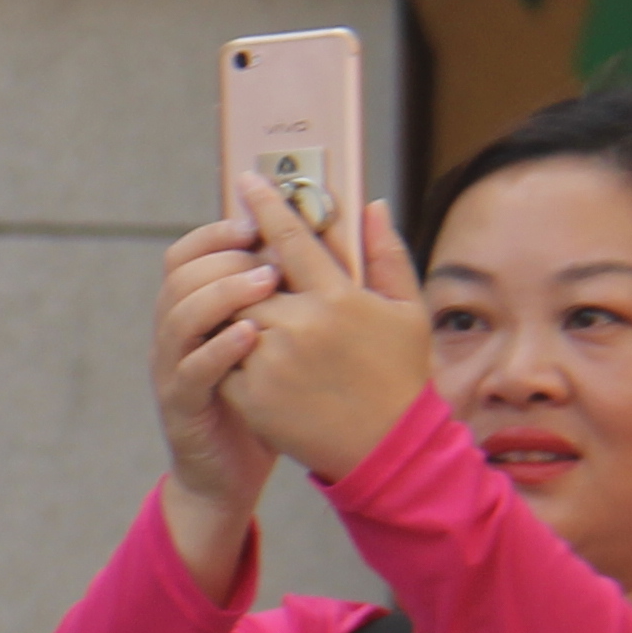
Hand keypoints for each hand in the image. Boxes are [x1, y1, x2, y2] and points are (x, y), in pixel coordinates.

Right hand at [152, 216, 281, 525]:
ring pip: (178, 316)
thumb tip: (318, 243)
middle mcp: (173, 335)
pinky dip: (219, 348)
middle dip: (226, 259)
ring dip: (223, 293)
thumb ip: (283, 296)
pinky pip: (189, 370)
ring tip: (267, 285)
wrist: (230, 477)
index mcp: (191, 312)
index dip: (215, 232)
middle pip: (179, 276)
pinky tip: (252, 335)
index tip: (257, 222)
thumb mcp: (273, 341)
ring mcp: (172, 371)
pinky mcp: (180, 407)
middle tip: (271, 260)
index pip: (185, 254)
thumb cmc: (261, 403)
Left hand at [219, 184, 432, 482]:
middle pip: (249, 279)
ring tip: (258, 323)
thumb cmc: (401, 377)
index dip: (266, 206)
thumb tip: (371, 205)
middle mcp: (302, 325)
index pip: (291, 238)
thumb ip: (385, 255)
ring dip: (238, 315)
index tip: (247, 182)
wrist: (388, 450)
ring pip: (232, 318)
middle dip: (246, 275)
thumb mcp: (407, 312)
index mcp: (339, 298)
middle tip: (250, 277)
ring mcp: (273, 362)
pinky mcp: (252, 397)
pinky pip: (223, 360)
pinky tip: (252, 359)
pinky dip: (231, 354)